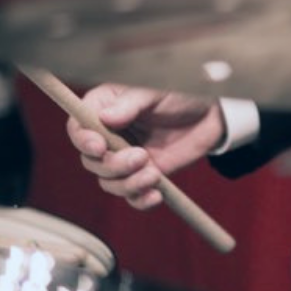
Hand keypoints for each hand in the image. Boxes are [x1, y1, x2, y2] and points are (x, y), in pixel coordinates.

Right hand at [66, 84, 224, 209]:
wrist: (212, 113)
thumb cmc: (182, 93)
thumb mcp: (157, 91)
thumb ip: (131, 103)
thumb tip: (105, 118)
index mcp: (107, 107)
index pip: (78, 126)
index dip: (83, 140)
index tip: (99, 147)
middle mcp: (110, 135)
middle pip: (91, 160)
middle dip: (113, 165)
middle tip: (141, 156)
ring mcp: (125, 157)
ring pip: (108, 182)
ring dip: (128, 183)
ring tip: (154, 173)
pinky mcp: (142, 174)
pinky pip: (131, 196)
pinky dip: (140, 199)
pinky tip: (155, 194)